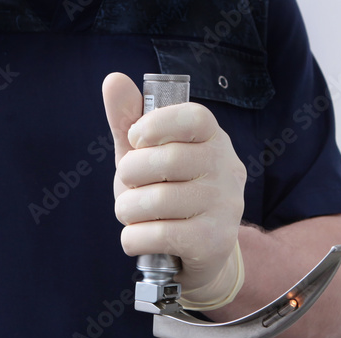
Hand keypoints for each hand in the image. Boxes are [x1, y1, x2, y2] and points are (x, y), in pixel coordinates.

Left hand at [102, 72, 245, 309]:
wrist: (202, 253)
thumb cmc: (170, 196)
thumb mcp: (147, 156)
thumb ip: (130, 120)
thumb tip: (113, 80)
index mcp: (214, 141)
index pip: (193, 117)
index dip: (155, 126)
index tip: (137, 142)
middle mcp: (227, 170)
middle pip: (167, 161)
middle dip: (129, 175)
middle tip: (128, 187)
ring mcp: (225, 207)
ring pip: (158, 201)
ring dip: (127, 211)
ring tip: (131, 214)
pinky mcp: (215, 241)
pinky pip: (160, 235)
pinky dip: (134, 238)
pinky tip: (137, 238)